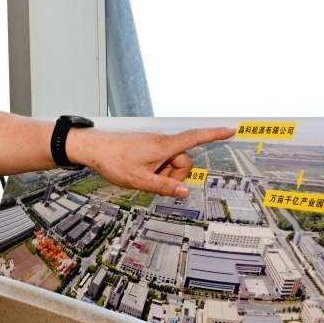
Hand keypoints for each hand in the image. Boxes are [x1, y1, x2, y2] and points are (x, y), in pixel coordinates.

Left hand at [70, 126, 234, 197]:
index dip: (214, 134)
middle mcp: (162, 141)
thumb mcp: (139, 180)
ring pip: (171, 162)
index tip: (231, 130)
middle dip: (175, 175)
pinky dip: (156, 169)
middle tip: (155, 181)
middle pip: (183, 160)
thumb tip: (184, 193)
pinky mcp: (147, 147)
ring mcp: (154, 144)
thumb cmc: (113, 161)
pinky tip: (140, 172)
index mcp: (164, 146)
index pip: (195, 138)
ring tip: (143, 176)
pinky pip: (161, 159)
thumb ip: (164, 187)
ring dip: (164, 173)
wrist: (92, 148)